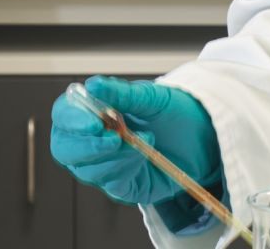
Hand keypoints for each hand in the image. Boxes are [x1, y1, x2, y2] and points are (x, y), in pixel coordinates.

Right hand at [50, 76, 221, 206]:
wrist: (206, 138)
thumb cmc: (176, 113)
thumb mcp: (151, 97)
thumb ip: (122, 93)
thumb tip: (93, 84)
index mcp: (93, 112)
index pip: (63, 116)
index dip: (71, 120)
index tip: (93, 122)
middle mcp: (92, 140)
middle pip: (65, 149)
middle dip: (86, 145)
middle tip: (113, 139)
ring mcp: (105, 165)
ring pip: (87, 169)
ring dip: (113, 156)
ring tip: (141, 141)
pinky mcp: (122, 185)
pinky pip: (112, 183)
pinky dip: (126, 168)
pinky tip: (142, 156)